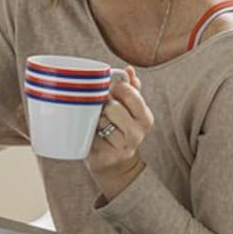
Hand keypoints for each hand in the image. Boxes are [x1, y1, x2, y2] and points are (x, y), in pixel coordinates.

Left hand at [85, 66, 153, 201]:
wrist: (115, 165)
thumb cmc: (119, 129)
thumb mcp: (129, 109)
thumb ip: (131, 88)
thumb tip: (128, 68)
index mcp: (145, 117)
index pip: (129, 92)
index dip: (116, 89)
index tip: (111, 93)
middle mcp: (138, 133)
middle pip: (113, 107)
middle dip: (103, 105)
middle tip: (101, 110)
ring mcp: (123, 147)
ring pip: (101, 121)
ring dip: (95, 120)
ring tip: (97, 125)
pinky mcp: (107, 157)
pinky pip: (91, 136)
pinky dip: (87, 133)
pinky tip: (92, 136)